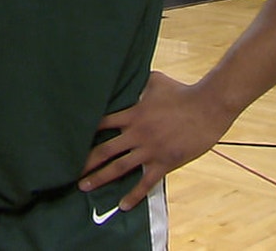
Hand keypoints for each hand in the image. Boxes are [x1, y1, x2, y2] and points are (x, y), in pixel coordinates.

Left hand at [79, 71, 233, 209]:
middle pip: (103, 150)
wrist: (208, 106)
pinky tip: (123, 206)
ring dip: (100, 178)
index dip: (83, 131)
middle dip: (85, 161)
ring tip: (84, 187)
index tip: (68, 138)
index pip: (100, 124)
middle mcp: (136, 134)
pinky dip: (134, 195)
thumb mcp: (155, 80)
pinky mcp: (165, 162)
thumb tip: (128, 70)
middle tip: (67, 171)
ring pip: (119, 167)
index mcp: (131, 115)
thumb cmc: (182, 91)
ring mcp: (150, 149)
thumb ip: (138, 81)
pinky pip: (146, 182)